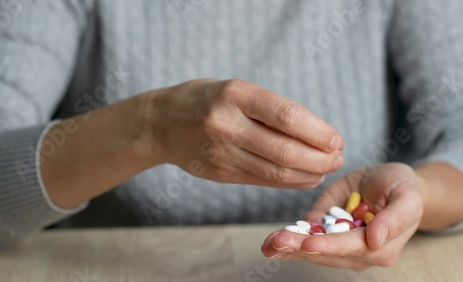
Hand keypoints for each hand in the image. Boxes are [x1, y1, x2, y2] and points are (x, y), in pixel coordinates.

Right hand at [148, 79, 343, 187]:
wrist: (161, 123)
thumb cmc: (205, 99)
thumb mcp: (235, 89)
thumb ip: (270, 109)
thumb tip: (317, 134)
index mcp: (234, 95)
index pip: (287, 116)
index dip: (318, 132)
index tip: (336, 139)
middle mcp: (226, 125)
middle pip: (285, 150)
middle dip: (320, 158)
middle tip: (338, 157)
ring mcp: (221, 153)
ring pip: (276, 171)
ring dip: (309, 173)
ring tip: (326, 168)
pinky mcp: (220, 174)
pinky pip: (263, 181)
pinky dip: (290, 182)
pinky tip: (305, 178)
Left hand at [261, 163, 425, 269]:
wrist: (390, 183)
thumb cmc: (401, 188)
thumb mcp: (407, 196)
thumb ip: (395, 218)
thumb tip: (376, 240)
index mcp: (381, 247)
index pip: (350, 247)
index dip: (329, 246)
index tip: (308, 244)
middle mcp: (358, 253)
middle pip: (326, 252)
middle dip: (299, 248)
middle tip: (276, 243)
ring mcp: (339, 246)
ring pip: (312, 250)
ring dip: (288, 248)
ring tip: (268, 243)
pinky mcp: (325, 234)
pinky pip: (306, 238)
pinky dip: (289, 239)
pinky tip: (271, 240)